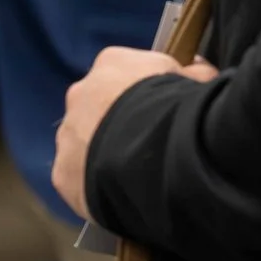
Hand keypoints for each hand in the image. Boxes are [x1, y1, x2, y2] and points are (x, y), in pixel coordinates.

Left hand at [52, 49, 217, 218]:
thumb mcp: (198, 82)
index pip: (127, 75)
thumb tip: (198, 68)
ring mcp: (68, 133)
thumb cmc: (178, 108)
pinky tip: (120, 196)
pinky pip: (79, 179)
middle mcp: (80, 93)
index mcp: (112, 64)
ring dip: (104, 155)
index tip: (166, 114)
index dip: (149, 95)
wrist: (154, 150)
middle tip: (149, 145)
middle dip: (120, 124)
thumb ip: (194, 75)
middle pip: (100, 108)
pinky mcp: (63, 172)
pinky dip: (95, 187)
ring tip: (135, 175)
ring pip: (84, 144)